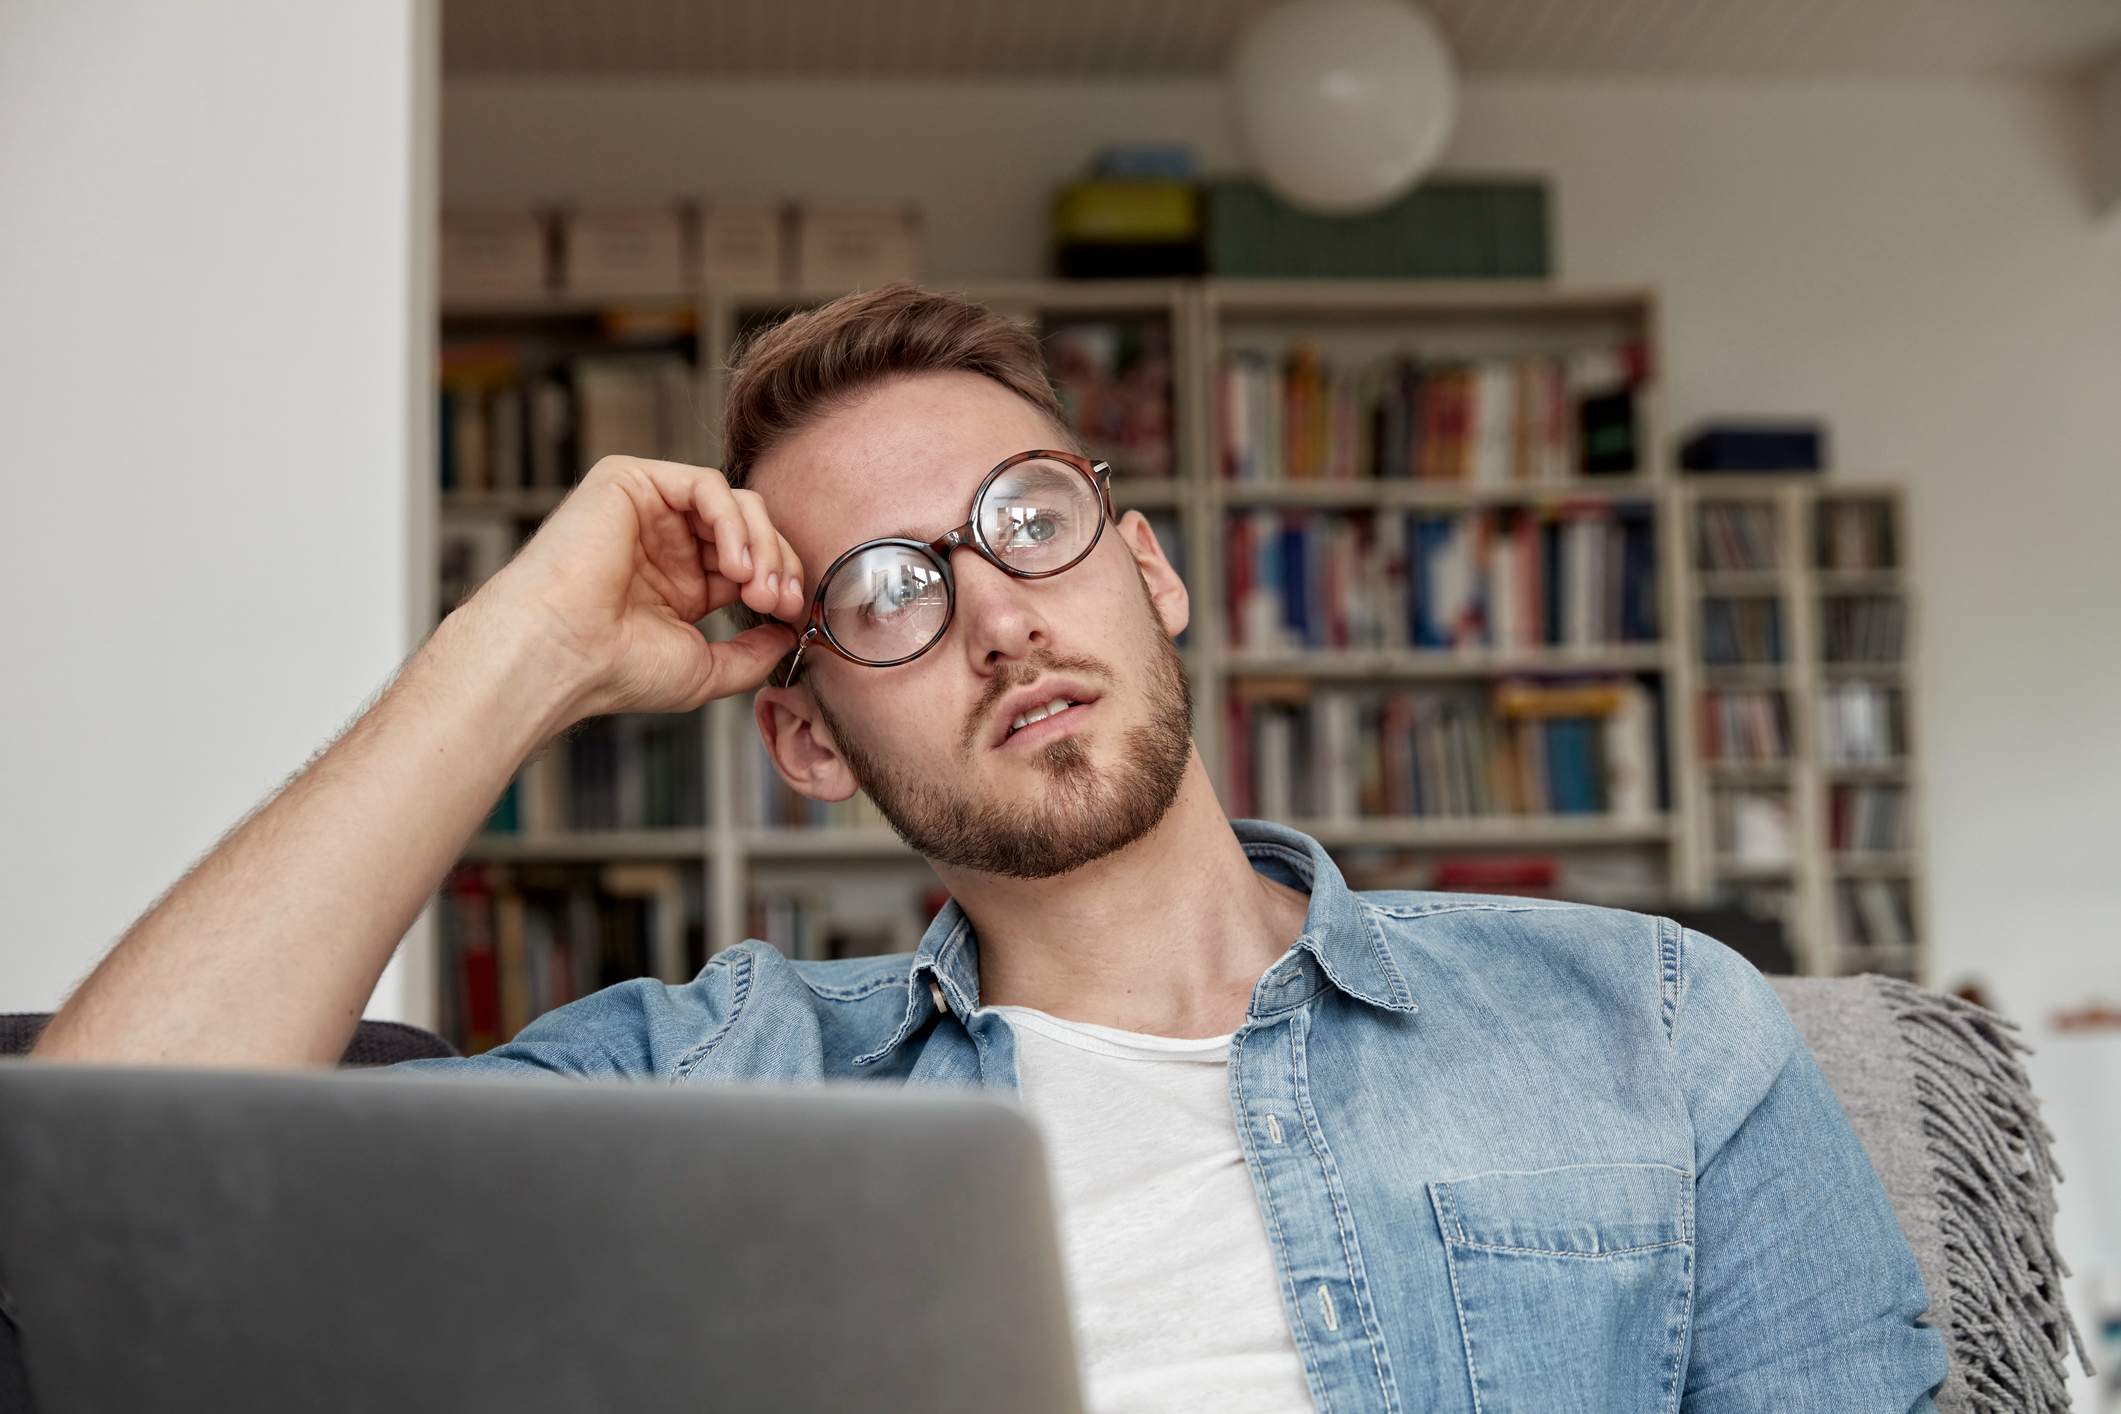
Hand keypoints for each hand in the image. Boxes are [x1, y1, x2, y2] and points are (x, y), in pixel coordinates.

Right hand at [473, 456, 807, 720]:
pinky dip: (731, 520)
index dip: (782, 580)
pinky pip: (704, 484)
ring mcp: (648, 510)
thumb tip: (790, 635)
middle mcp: (665, 543)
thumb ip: (752, 653)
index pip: (751, 561)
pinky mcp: (629, 481)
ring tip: (757, 586)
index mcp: (681, 582)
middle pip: (750, 527)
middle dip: (778, 562)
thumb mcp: (705, 669)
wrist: (561, 655)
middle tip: (781, 600)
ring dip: (761, 543)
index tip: (794, 614)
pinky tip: (733, 563)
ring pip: (734, 502)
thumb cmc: (616, 669)